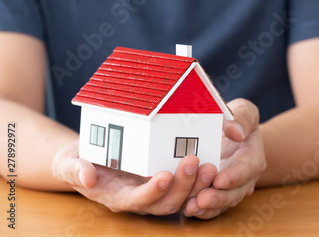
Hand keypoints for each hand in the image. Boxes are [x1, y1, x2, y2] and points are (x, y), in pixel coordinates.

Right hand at [52, 141, 216, 214]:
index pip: (137, 201)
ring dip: (196, 183)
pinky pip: (185, 183)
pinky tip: (210, 159)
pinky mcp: (165, 178)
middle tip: (193, 162)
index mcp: (117, 196)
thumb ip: (74, 170)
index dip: (151, 192)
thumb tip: (87, 178)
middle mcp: (139, 197)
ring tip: (208, 164)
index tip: (163, 176)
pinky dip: (198, 177)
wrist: (88, 157)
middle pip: (166, 202)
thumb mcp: (67, 163)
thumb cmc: (77, 160)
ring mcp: (154, 189)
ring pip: (180, 195)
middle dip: (182, 186)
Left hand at [183, 98, 266, 218]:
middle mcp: (243, 179)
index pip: (246, 170)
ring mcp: (229, 190)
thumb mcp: (245, 111)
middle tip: (202, 198)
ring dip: (207, 208)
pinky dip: (199, 211)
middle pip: (234, 194)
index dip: (234, 177)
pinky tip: (187, 210)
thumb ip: (243, 118)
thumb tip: (235, 131)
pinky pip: (210, 208)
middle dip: (218, 198)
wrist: (234, 136)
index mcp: (252, 158)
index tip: (220, 180)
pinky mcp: (215, 194)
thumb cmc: (238, 122)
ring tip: (192, 207)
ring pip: (221, 204)